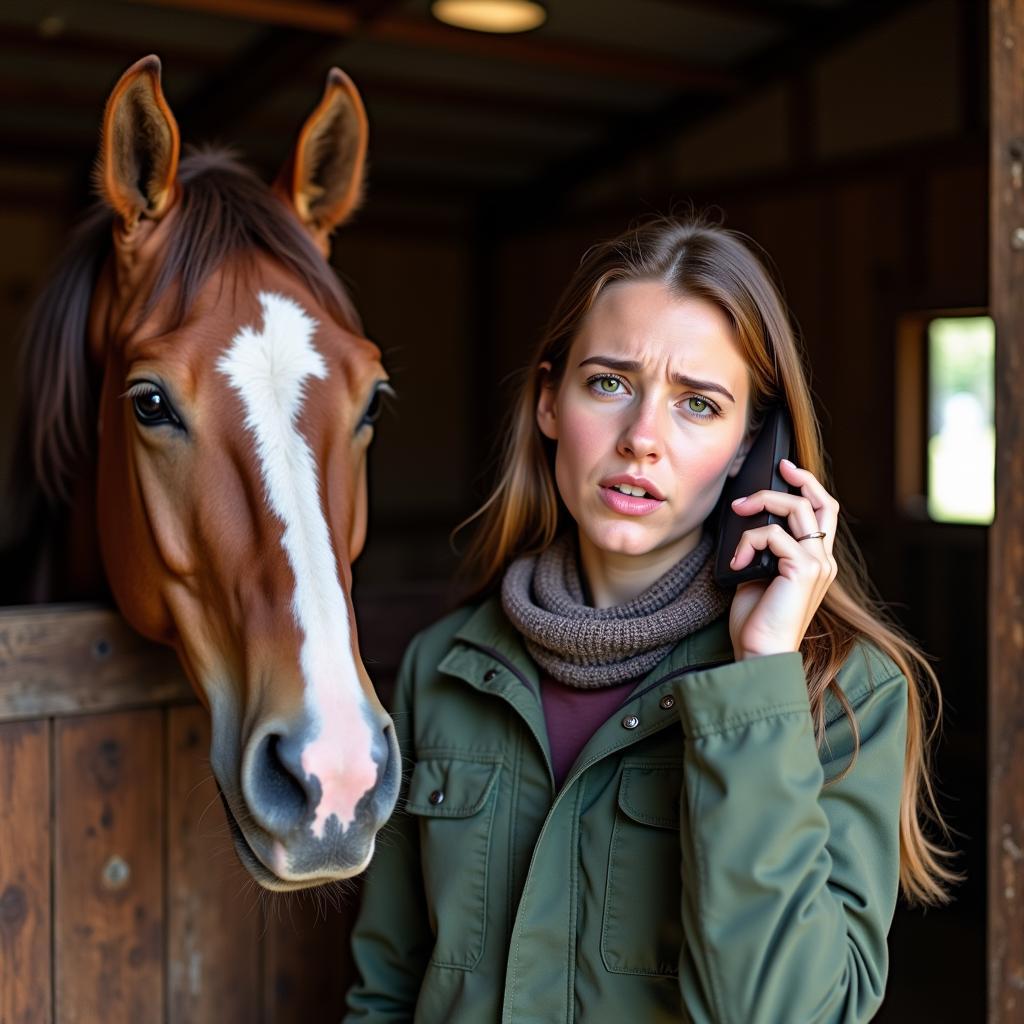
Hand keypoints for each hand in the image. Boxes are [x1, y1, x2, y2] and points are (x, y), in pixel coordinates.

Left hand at [726, 458, 838, 659]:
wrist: (760, 653)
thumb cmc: (756, 621)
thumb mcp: (757, 575)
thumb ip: (761, 550)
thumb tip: (744, 522)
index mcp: (816, 563)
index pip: (823, 514)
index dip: (809, 488)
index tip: (786, 471)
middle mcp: (824, 561)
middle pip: (822, 503)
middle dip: (799, 479)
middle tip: (776, 467)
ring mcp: (817, 564)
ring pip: (795, 509)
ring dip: (761, 503)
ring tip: (737, 512)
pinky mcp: (803, 569)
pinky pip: (772, 534)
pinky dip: (748, 541)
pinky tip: (737, 562)